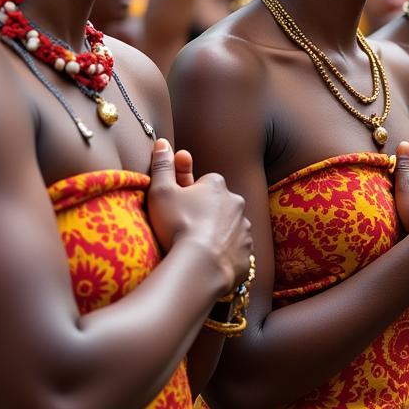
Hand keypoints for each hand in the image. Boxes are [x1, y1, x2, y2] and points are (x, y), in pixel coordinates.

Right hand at [147, 140, 252, 294]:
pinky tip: (208, 262)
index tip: (178, 206)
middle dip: (205, 213)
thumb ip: (162, 166)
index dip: (189, 194)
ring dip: (216, 234)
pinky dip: (224, 254)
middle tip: (185, 228)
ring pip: (228, 227)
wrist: (200, 265)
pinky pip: (235, 251)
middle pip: (219, 205)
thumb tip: (162, 143)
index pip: (204, 183)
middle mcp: (237, 204)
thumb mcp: (161, 191)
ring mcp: (245, 230)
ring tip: (196, 248)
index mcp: (218, 185)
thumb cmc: (177, 225)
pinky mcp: (247, 254)